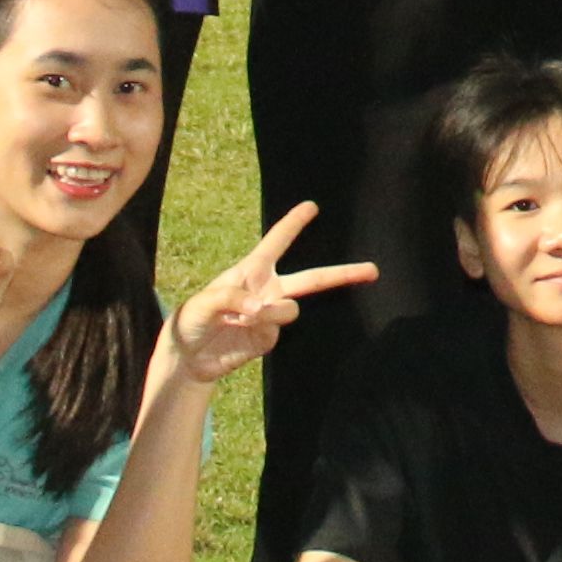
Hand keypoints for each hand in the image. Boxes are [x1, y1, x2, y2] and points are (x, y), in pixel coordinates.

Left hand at [167, 201, 379, 386]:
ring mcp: (270, 315)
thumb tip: (263, 307)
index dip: (293, 223)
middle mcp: (267, 289)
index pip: (277, 242)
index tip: (312, 206)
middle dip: (343, 274)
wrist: (188, 356)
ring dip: (273, 312)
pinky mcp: (267, 339)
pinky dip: (259, 330)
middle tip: (373, 270)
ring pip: (290, 309)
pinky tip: (240, 331)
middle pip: (312, 279)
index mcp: (251, 270)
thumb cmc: (192, 318)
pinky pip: (275, 331)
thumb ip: (234, 298)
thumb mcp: (205, 300)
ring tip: (247, 317)